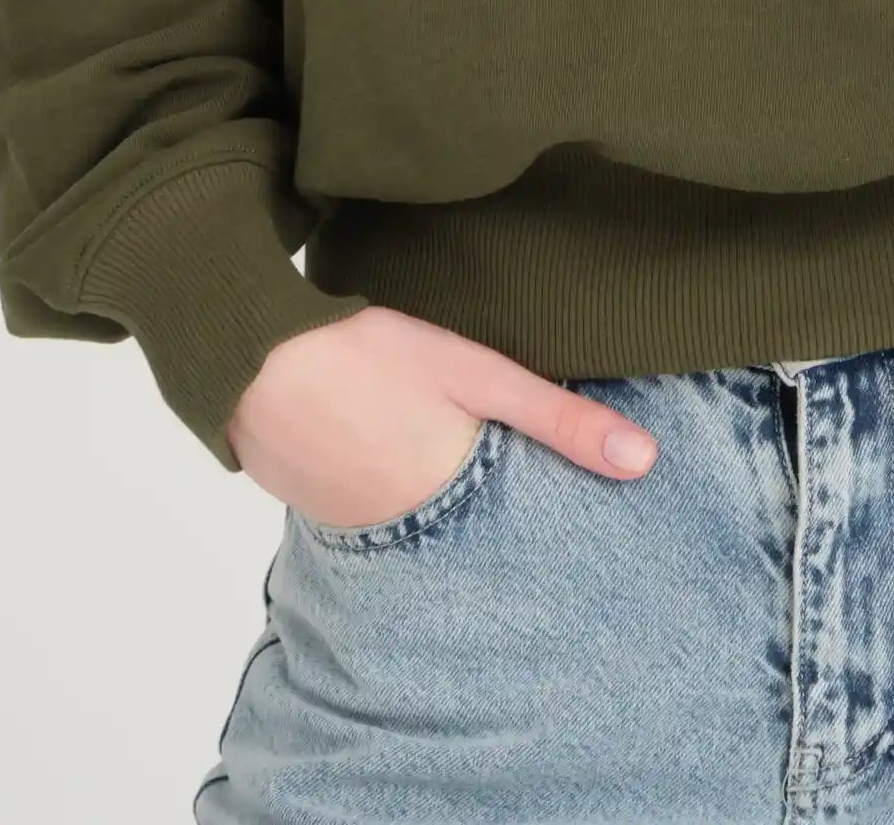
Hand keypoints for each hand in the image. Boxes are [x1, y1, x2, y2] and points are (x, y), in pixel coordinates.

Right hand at [227, 307, 658, 530]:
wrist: (248, 357)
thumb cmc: (369, 357)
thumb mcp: (478, 374)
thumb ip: (558, 418)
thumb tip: (644, 462)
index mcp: (450, 509)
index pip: (512, 536)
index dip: (536, 525)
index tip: (565, 527)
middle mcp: (400, 537)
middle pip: (460, 530)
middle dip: (480, 509)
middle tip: (488, 469)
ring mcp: (348, 526)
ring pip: (409, 520)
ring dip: (426, 495)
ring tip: (437, 455)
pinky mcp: (311, 502)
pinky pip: (363, 504)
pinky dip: (380, 481)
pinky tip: (381, 442)